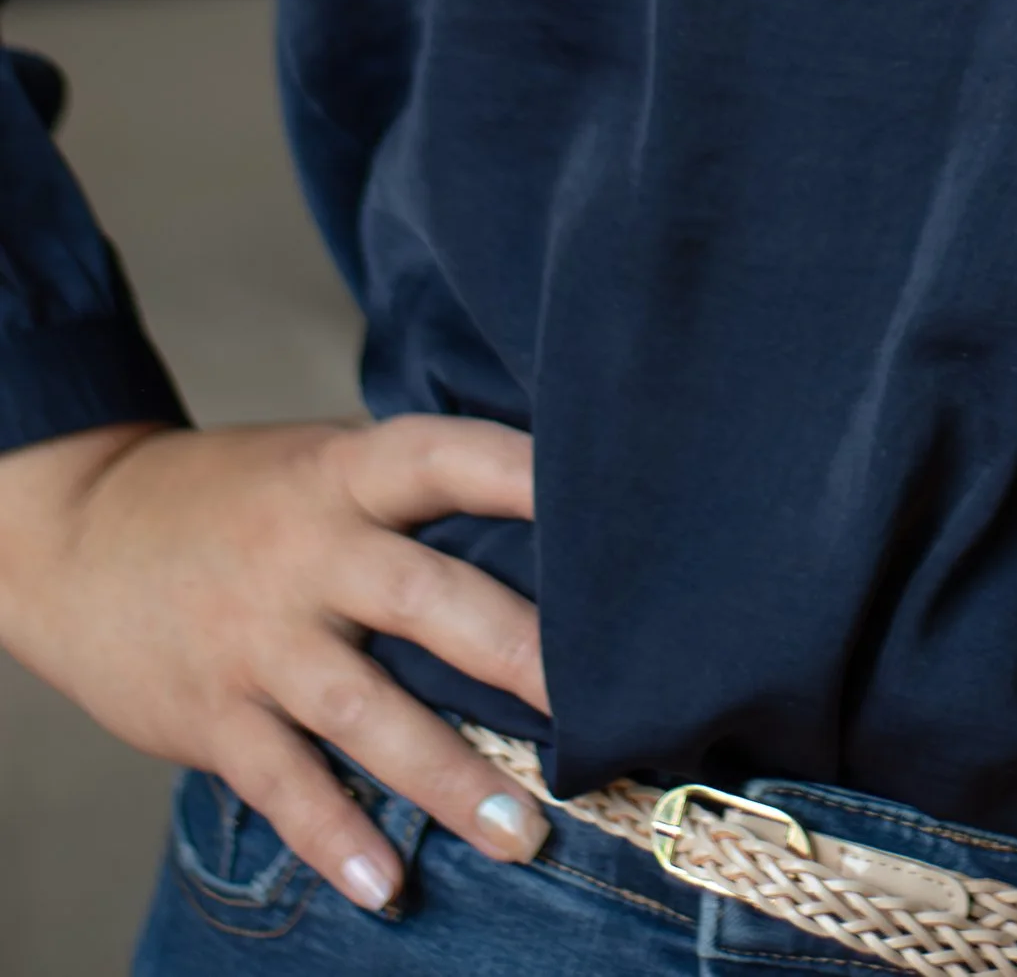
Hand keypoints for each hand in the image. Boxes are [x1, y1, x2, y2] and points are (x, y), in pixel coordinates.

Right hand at [0, 415, 551, 913]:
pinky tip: (386, 883)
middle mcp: (308, 552)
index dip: (523, 474)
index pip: (447, 459)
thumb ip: (412, 494)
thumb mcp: (323, 464)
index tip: (608, 510)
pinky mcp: (213, 713)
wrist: (83, 535)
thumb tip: (552, 519)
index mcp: (345, 473)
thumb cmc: (243, 499)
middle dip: (515, 654)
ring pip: (364, 712)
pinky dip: (334, 835)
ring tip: (522, 833)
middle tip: (597, 708)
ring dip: (446, 777)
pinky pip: (282, 783)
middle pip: (427, 598)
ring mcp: (258, 637)